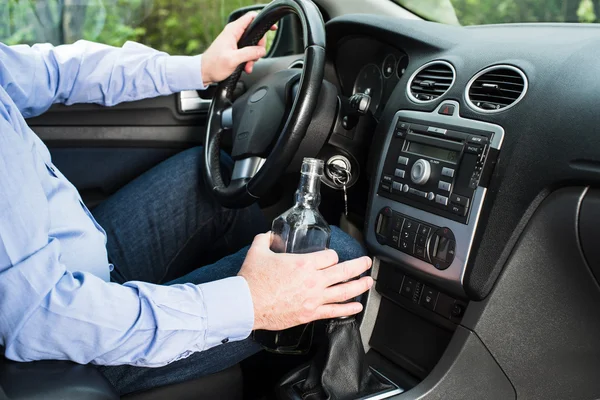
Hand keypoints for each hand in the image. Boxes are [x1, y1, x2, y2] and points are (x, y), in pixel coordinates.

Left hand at [201, 12, 275, 85]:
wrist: (203, 73)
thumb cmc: (213, 65)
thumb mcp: (233, 59)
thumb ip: (249, 53)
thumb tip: (262, 51)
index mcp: (233, 30)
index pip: (251, 18)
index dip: (263, 22)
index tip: (272, 29)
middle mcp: (234, 33)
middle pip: (255, 34)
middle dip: (258, 47)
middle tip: (256, 57)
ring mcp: (234, 41)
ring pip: (252, 45)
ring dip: (253, 57)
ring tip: (248, 66)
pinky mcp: (234, 50)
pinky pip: (247, 52)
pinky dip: (249, 60)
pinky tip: (246, 67)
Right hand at [238, 233, 373, 330]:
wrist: (247, 304)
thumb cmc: (252, 280)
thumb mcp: (258, 251)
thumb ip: (265, 239)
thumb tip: (269, 235)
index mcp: (304, 263)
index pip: (330, 256)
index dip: (332, 255)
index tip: (330, 257)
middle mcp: (313, 280)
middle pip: (344, 271)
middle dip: (359, 265)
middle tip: (366, 262)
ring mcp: (314, 298)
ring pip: (345, 291)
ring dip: (360, 286)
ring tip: (368, 282)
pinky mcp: (310, 313)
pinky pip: (335, 311)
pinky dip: (349, 309)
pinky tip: (357, 307)